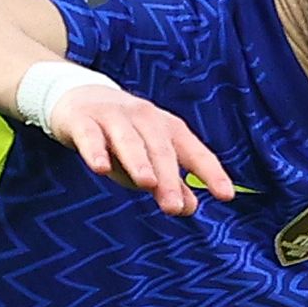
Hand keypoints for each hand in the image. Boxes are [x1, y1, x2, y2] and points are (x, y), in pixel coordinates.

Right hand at [29, 76, 232, 217]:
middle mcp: (146, 119)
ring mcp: (114, 117)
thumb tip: (190, 207)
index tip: (226, 196)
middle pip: (161, 149)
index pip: (194, 152)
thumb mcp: (150, 160)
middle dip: (168, 177)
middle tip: (174, 207)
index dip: (211, 173)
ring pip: (129, 140)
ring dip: (138, 161)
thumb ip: (170, 183)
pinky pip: (91, 136)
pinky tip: (101, 168)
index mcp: (168, 129)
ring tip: (146, 183)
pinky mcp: (83, 120)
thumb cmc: (124, 137)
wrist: (81, 98)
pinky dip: (96, 150)